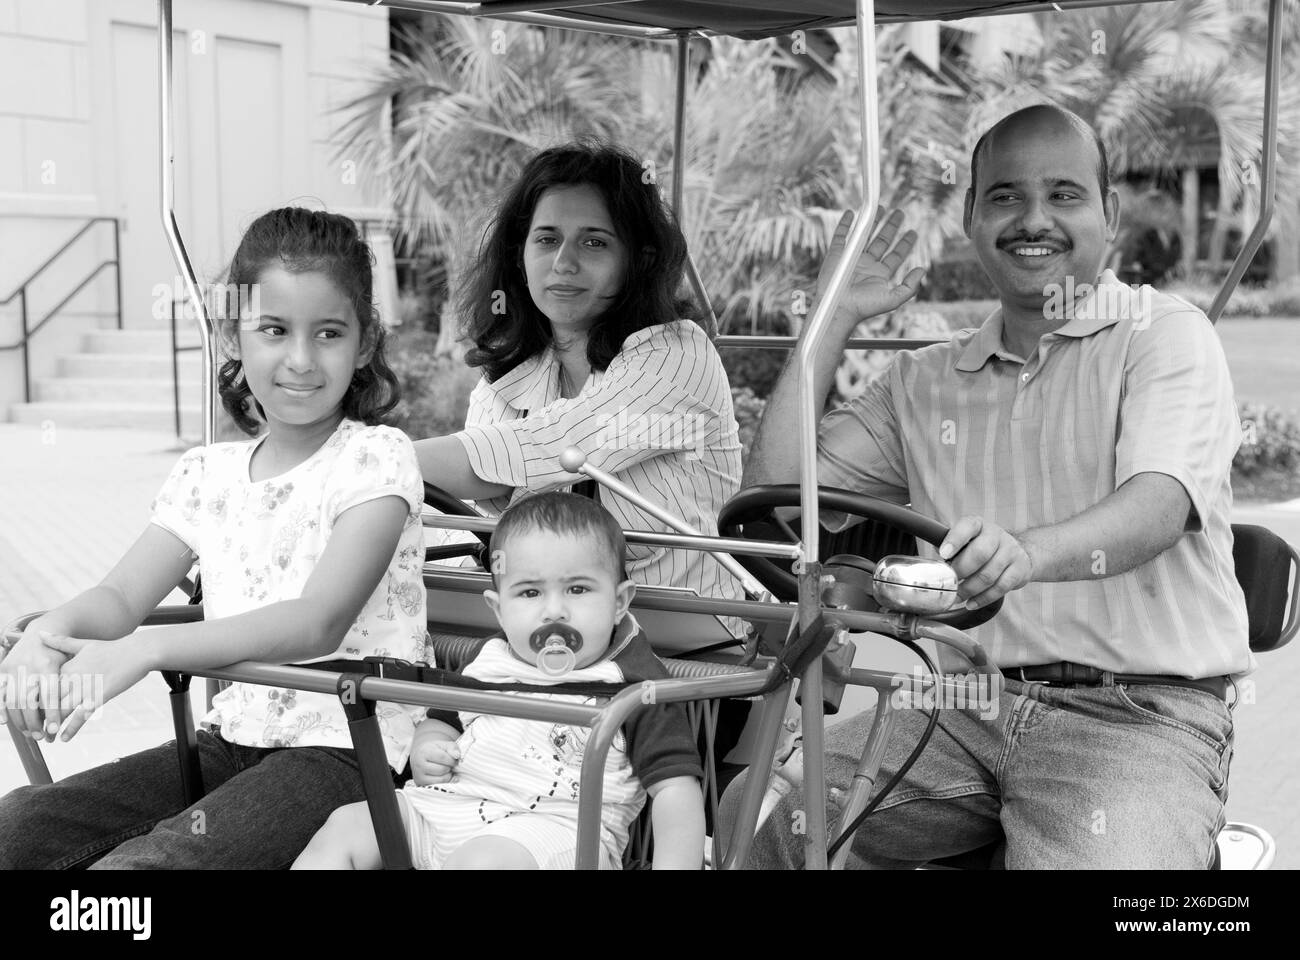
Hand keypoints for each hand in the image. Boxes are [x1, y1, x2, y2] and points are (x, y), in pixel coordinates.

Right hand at [0, 618, 71, 740]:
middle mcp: (28, 666)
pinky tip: (6, 723)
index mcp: (47, 664)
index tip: (54, 729)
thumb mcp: (69, 664)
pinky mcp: (2, 671)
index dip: (51, 713)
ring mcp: (13, 668)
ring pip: (13, 699)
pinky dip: (1, 709)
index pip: (49, 694)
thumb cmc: (59, 655)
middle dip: (34, 721)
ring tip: (30, 733)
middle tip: (41, 737)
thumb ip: (70, 683)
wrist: (38, 635)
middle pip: (29, 700)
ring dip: (20, 720)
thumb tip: (82, 709)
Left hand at [41, 634, 152, 740]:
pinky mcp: (99, 697)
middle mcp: (72, 678)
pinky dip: (71, 728)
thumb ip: (61, 642)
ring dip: (51, 726)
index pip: (41, 687)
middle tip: (33, 731)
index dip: (33, 701)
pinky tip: (64, 738)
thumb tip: (40, 633)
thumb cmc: (113, 648)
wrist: (138, 652)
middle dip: (38, 717)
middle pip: (47, 701)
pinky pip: (81, 716)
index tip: (27, 712)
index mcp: (66, 666)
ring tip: (46, 739)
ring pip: (60, 711)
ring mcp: (85, 688)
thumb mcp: (84, 644)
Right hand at [410, 737, 459, 785]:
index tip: (455, 760)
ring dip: (448, 775)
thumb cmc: (434, 750)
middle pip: (442, 769)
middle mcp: (419, 764)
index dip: (452, 760)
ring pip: (441, 779)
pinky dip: (445, 781)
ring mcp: (419, 775)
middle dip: (450, 767)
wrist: (420, 757)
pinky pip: (438, 785)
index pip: (442, 757)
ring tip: (447, 770)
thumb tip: (457, 755)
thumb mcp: (443, 745)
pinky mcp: (421, 784)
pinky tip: (445, 776)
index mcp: (424, 752)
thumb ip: (452, 748)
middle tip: (450, 765)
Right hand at [815, 208, 925, 326]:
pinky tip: (850, 213)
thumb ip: (910, 287)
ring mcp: (852, 258)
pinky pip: (841, 235)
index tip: (913, 232)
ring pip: (864, 234)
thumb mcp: (893, 300)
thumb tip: (923, 269)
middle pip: (882, 241)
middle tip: (900, 213)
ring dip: (872, 221)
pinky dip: (844, 223)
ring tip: (881, 207)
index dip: (905, 243)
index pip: (896, 255)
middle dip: (891, 226)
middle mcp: (867, 264)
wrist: (839, 308)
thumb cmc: (864, 307)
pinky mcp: (837, 254)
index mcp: (880, 274)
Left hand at [939, 516, 1034, 609]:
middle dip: (961, 571)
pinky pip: (1000, 588)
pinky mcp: (1019, 569)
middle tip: (950, 583)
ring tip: (957, 597)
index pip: (967, 527)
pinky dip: (983, 599)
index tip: (944, 554)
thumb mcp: (966, 540)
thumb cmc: (982, 547)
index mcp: (978, 525)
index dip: (955, 540)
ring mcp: (1010, 551)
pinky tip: (971, 603)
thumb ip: (950, 547)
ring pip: (988, 575)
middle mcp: (996, 535)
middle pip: (979, 554)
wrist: (1017, 552)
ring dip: (969, 590)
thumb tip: (935, 559)